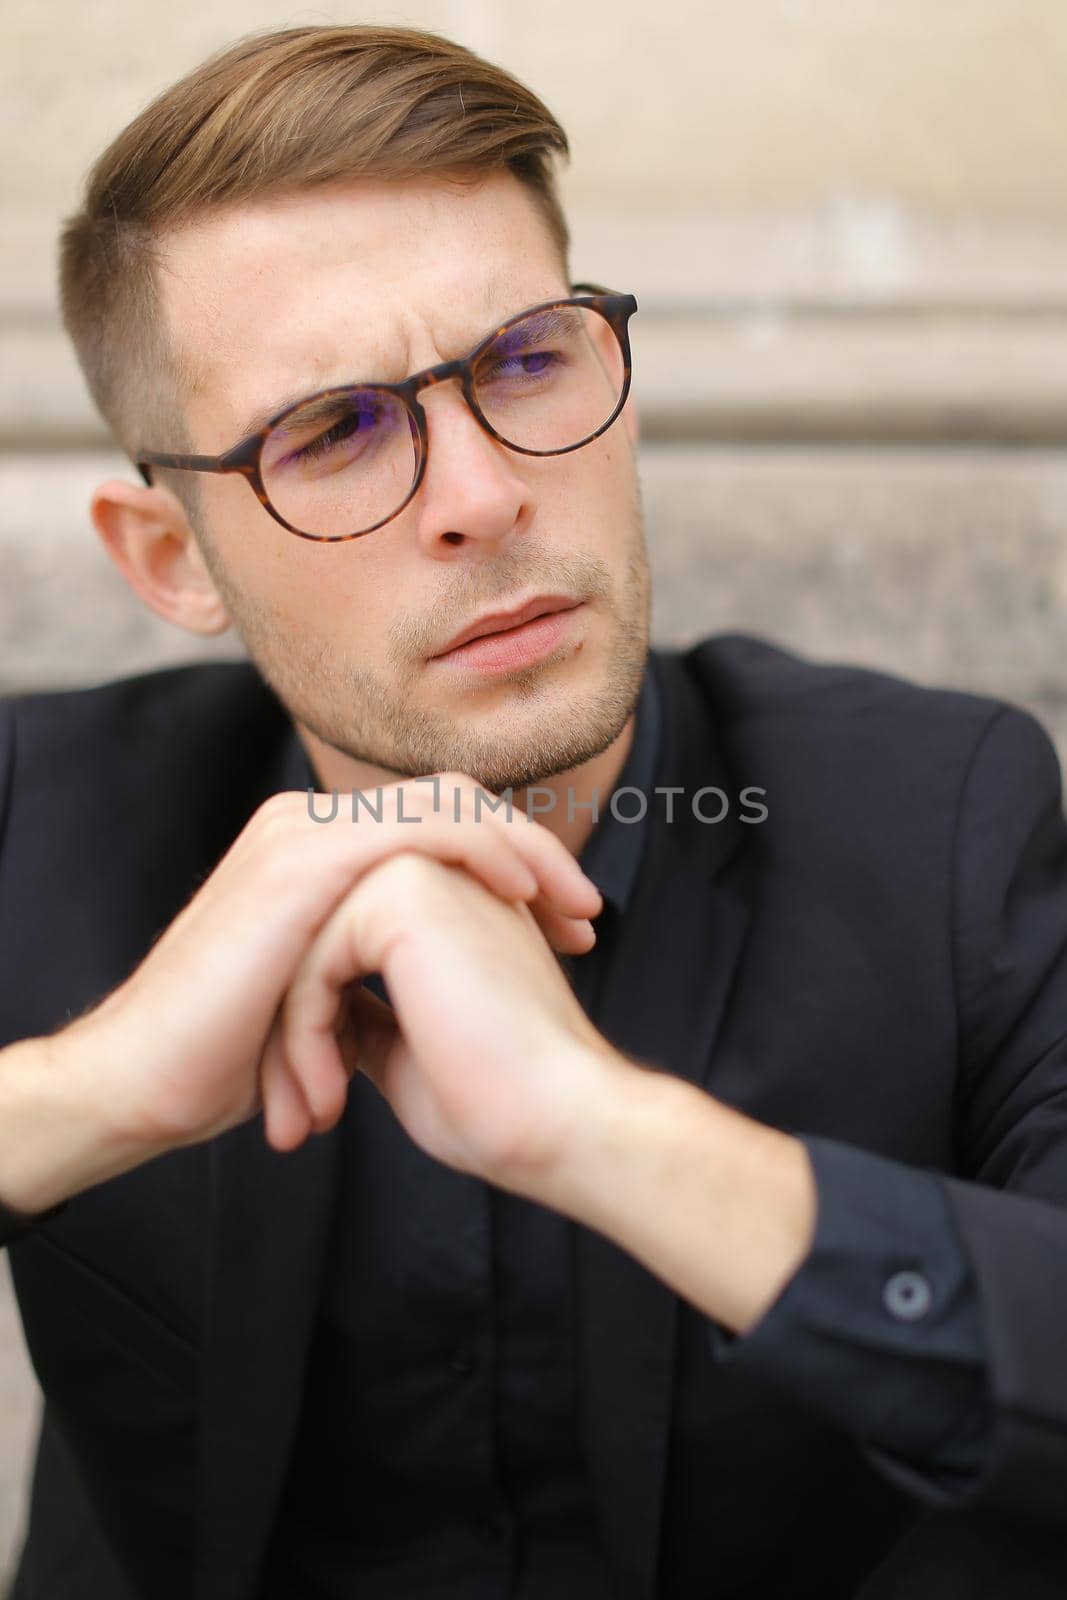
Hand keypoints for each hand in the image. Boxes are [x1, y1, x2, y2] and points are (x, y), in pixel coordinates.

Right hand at [68, 776, 601, 1158]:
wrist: (147, 1084)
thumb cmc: (231, 1057)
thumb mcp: (322, 996)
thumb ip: (372, 964)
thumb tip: (438, 983)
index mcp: (316, 851)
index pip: (438, 826)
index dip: (512, 865)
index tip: (568, 927)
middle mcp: (308, 825)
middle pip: (454, 804)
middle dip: (534, 854)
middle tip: (588, 915)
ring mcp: (302, 834)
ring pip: (447, 805)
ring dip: (524, 853)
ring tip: (575, 913)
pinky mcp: (302, 860)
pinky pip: (419, 829)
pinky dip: (483, 851)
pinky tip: (524, 893)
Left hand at [267, 851, 623, 1183]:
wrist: (557, 1123)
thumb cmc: (497, 1103)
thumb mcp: (405, 1047)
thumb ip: (364, 1011)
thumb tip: (323, 1013)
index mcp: (447, 898)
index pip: (335, 949)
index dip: (316, 1029)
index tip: (321, 1107)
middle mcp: (436, 869)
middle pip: (310, 945)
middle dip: (291, 1038)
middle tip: (296, 1122)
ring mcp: (422, 868)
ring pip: (302, 953)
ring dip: (292, 1045)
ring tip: (306, 1119)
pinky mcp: (403, 891)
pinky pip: (311, 962)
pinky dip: (304, 1040)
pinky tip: (328, 1101)